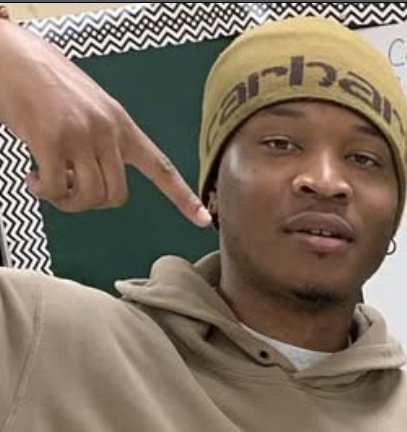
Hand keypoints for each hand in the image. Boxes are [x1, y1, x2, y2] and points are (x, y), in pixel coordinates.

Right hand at [0, 22, 207, 221]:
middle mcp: (106, 132)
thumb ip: (102, 138)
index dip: (183, 197)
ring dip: (66, 200)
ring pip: (88, 196)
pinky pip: (57, 189)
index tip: (204, 219)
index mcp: (121, 124)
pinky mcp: (51, 140)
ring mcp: (80, 136)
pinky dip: (44, 192)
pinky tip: (33, 178)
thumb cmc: (43, 79)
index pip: (161, 166)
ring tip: (47, 182)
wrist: (8, 54)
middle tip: (66, 190)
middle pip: (116, 195)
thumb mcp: (88, 105)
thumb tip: (96, 175)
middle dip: (90, 202)